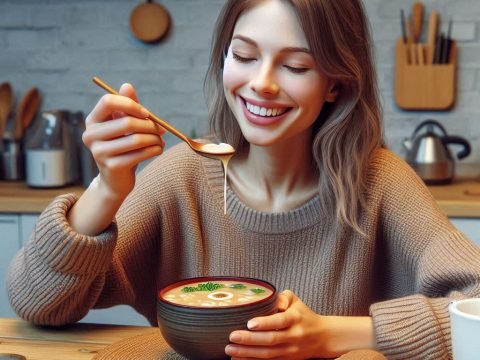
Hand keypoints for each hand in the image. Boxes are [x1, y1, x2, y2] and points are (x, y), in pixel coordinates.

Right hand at [82, 83, 165, 199]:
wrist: (116, 179)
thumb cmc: (122, 145)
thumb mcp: (124, 123)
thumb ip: (127, 105)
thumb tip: (127, 85)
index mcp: (93, 120)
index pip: (108, 101)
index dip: (131, 104)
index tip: (147, 113)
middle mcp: (91, 135)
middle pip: (127, 122)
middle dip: (150, 125)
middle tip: (161, 129)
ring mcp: (99, 152)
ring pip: (136, 139)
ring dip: (155, 139)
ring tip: (160, 140)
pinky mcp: (112, 166)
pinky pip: (140, 154)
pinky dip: (154, 150)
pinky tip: (158, 149)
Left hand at [225, 290, 324, 358]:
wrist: (322, 337)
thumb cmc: (304, 314)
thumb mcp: (296, 300)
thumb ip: (283, 296)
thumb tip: (275, 301)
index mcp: (295, 318)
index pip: (279, 321)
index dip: (265, 323)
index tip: (249, 323)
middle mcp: (293, 335)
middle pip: (270, 340)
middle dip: (249, 340)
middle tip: (232, 337)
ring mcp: (290, 350)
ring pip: (268, 354)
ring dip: (247, 353)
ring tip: (230, 350)